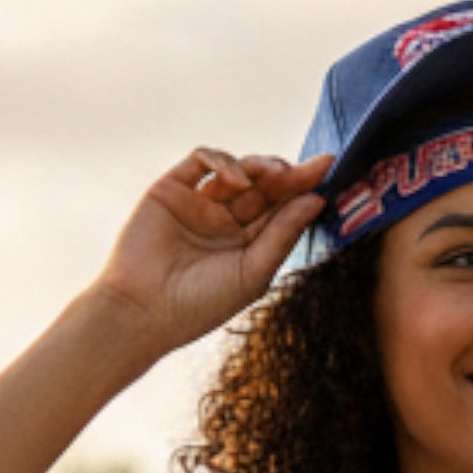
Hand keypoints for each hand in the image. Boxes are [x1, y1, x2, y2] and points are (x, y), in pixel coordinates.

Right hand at [95, 148, 331, 353]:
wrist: (144, 312)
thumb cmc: (201, 303)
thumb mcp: (254, 271)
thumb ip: (283, 233)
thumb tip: (317, 199)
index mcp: (249, 241)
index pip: (282, 207)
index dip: (304, 186)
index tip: (329, 166)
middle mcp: (226, 220)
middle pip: (265, 185)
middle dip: (288, 174)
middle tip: (309, 168)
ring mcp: (199, 203)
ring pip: (238, 169)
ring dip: (260, 165)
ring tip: (273, 174)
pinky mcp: (171, 189)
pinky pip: (200, 160)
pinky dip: (222, 161)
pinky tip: (237, 178)